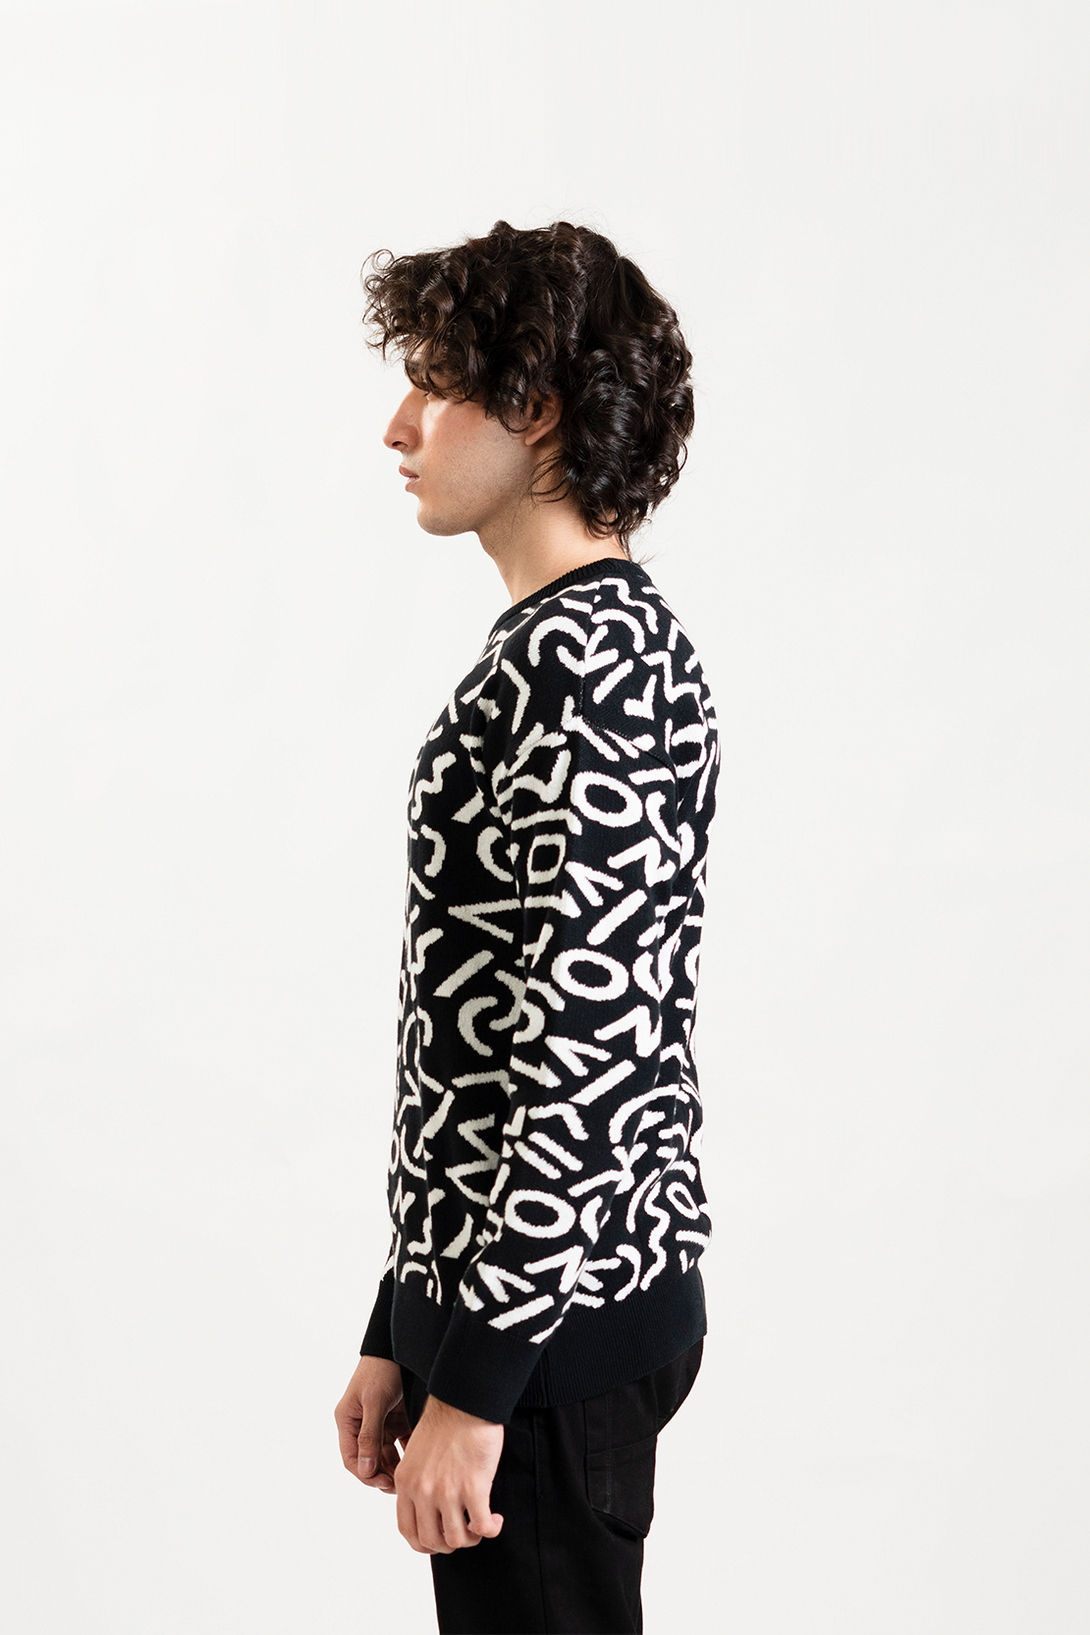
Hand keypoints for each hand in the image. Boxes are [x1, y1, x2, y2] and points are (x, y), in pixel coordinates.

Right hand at [334, 1355, 410, 1493]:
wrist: (401, 1346)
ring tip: (410, 1476)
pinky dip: (408, 1452)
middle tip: (400, 1486)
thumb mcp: (375, 1402)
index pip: (352, 1459)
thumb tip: (365, 1469)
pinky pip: (400, 1442)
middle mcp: (361, 1425)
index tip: (383, 1483)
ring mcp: (378, 1423)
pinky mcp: (395, 1419)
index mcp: (348, 1421)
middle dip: (383, 1474)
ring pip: (386, 1455)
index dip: (365, 1475)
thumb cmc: (382, 1369)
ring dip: (396, 1467)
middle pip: (369, 1460)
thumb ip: (369, 1435)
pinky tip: (419, 1460)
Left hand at [393, 1393, 504, 1553]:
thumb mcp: (417, 1452)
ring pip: (457, 1539)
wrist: (465, 1400)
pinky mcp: (473, 1487)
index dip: (425, 1543)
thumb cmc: (446, 1420)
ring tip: (481, 1524)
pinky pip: (482, 1526)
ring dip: (472, 1538)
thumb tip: (427, 1506)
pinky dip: (491, 1529)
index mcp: (406, 1481)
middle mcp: (422, 1490)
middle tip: (464, 1532)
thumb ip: (417, 1479)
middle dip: (449, 1544)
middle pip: (432, 1541)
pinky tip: (496, 1519)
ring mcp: (447, 1491)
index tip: (439, 1539)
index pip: (408, 1531)